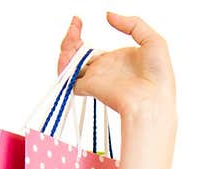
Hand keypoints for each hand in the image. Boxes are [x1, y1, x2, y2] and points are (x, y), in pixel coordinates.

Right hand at [57, 12, 175, 120]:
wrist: (154, 99)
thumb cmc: (159, 77)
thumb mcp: (152, 40)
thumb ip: (132, 23)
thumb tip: (108, 15)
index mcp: (115, 60)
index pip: (90, 48)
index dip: (80, 34)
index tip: (78, 21)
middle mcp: (103, 70)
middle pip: (76, 55)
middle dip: (70, 38)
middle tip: (75, 26)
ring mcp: (95, 79)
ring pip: (69, 64)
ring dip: (65, 48)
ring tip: (72, 37)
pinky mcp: (90, 87)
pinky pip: (67, 78)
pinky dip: (62, 65)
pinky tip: (67, 52)